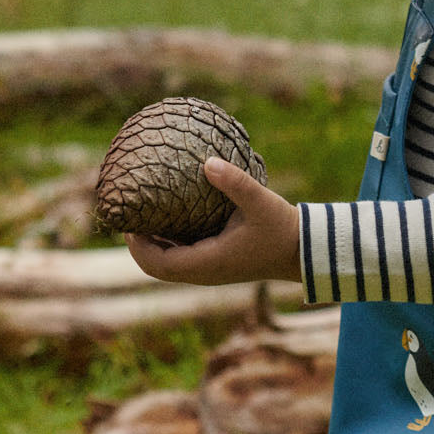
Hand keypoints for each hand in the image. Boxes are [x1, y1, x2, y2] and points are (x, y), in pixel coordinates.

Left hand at [125, 156, 301, 285]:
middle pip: (158, 267)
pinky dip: (171, 245)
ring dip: (155, 246)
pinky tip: (171, 221)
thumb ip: (235, 182)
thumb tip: (207, 161)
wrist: (305, 251)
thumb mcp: (261, 202)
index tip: (128, 222)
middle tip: (131, 217)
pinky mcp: (220, 265)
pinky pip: (185, 260)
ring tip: (145, 216)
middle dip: (140, 246)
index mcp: (210, 262)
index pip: (158, 264)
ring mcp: (213, 270)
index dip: (137, 245)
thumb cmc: (283, 229)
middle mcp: (207, 272)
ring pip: (170, 265)